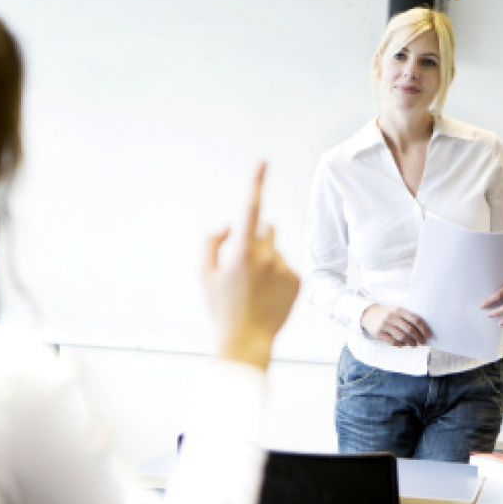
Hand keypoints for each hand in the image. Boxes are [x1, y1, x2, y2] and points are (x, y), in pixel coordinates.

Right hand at [202, 163, 299, 369]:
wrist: (247, 340)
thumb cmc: (222, 307)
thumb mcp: (204, 274)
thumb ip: (212, 241)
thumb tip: (229, 224)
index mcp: (242, 251)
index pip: (251, 208)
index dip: (256, 182)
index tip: (263, 163)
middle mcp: (267, 255)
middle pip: (265, 231)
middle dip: (255, 240)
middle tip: (244, 268)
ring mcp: (284, 268)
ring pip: (275, 251)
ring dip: (266, 261)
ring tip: (256, 289)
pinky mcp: (297, 280)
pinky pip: (286, 267)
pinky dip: (277, 276)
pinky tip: (268, 295)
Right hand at [361, 304, 431, 346]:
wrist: (368, 313)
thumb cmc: (387, 313)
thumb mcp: (396, 310)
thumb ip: (407, 317)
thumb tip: (422, 331)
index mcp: (398, 310)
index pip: (415, 319)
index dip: (424, 328)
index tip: (429, 335)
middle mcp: (391, 316)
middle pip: (410, 329)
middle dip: (419, 338)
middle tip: (423, 342)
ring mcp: (384, 325)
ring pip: (402, 337)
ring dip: (411, 343)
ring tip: (414, 345)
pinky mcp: (378, 333)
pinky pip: (392, 341)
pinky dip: (400, 344)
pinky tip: (403, 344)